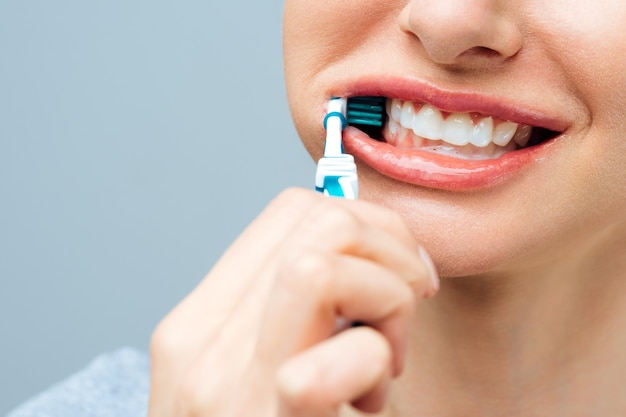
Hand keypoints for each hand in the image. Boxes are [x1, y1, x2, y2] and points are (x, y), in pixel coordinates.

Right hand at [148, 188, 438, 416]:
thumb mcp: (258, 370)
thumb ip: (293, 312)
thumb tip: (363, 241)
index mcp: (200, 322)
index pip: (291, 211)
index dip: (363, 221)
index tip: (397, 267)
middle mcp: (200, 342)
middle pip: (319, 220)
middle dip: (391, 247)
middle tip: (407, 305)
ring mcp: (228, 386)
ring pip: (326, 264)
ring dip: (388, 300)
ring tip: (384, 359)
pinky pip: (347, 353)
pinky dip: (379, 361)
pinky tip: (372, 403)